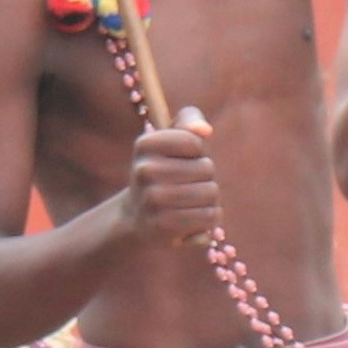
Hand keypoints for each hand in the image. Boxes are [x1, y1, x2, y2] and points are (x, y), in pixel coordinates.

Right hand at [122, 108, 220, 246]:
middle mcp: (144, 170)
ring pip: (211, 194)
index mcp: (145, 144)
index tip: (182, 160)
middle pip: (207, 168)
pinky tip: (191, 221)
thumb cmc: (163, 173)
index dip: (198, 152)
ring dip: (209, 200)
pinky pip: (208, 218)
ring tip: (190, 203)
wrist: (137, 218)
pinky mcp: (164, 226)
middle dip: (205, 178)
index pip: (194, 141)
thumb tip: (205, 130)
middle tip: (186, 186)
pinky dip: (208, 220)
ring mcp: (152, 199)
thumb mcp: (170, 140)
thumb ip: (189, 120)